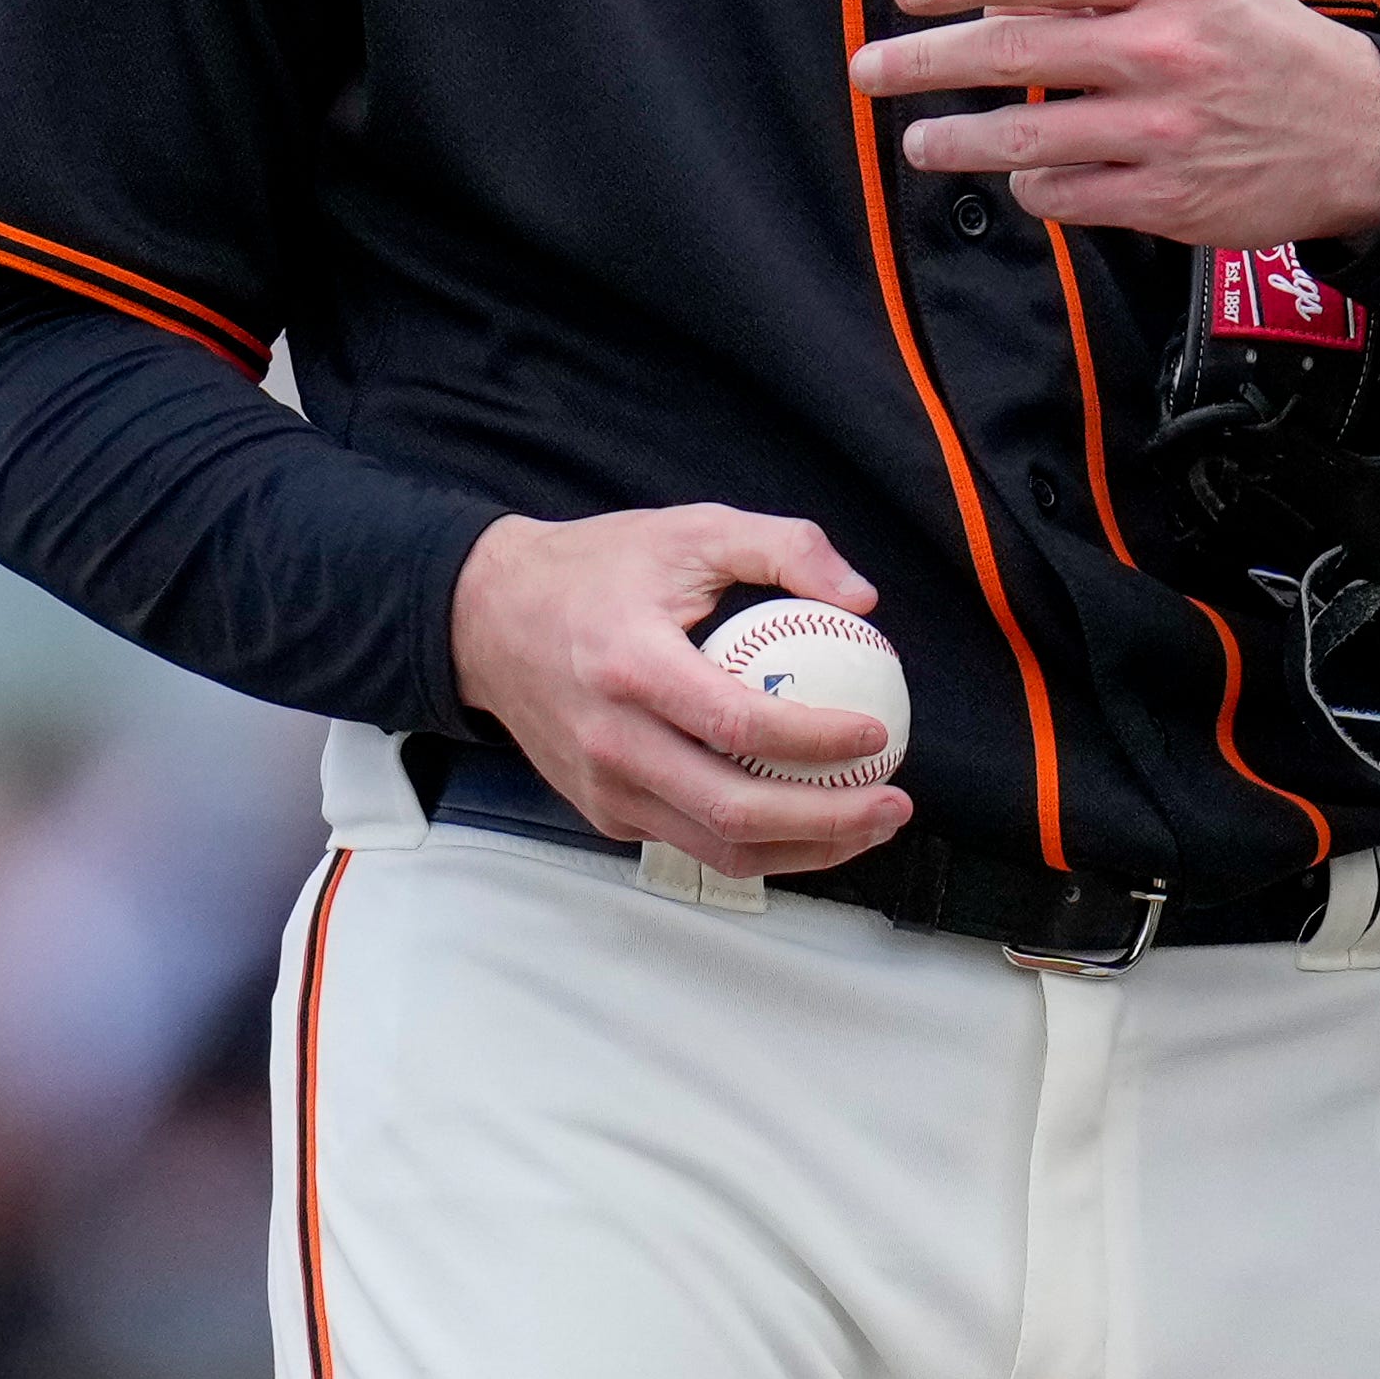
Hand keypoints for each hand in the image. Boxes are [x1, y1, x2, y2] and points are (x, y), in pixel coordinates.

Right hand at [446, 508, 913, 876]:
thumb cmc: (597, 571)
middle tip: (894, 803)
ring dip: (806, 849)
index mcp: (631, 666)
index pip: (738, 722)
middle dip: (830, 821)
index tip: (876, 735)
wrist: (485, 619)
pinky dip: (760, 845)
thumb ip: (782, 547)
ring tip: (868, 824)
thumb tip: (861, 600)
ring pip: (718, 848)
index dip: (816, 740)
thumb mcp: (690, 529)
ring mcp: (604, 788)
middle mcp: (613, 740)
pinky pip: (692, 843)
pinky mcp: (603, 813)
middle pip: (734, 812)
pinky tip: (809, 821)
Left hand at [847, 0, 1379, 248]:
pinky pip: (1064, 196)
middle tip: (870, 70)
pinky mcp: (1165, 201)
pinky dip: (1031, 186)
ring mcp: (1161, 132)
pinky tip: (1023, 178)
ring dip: (955, 140)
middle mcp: (1160, 51)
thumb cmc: (1269, 45)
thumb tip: (1004, 2)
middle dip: (924, 63)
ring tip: (918, 141)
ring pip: (1024, 138)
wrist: (1361, 134)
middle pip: (1011, 54)